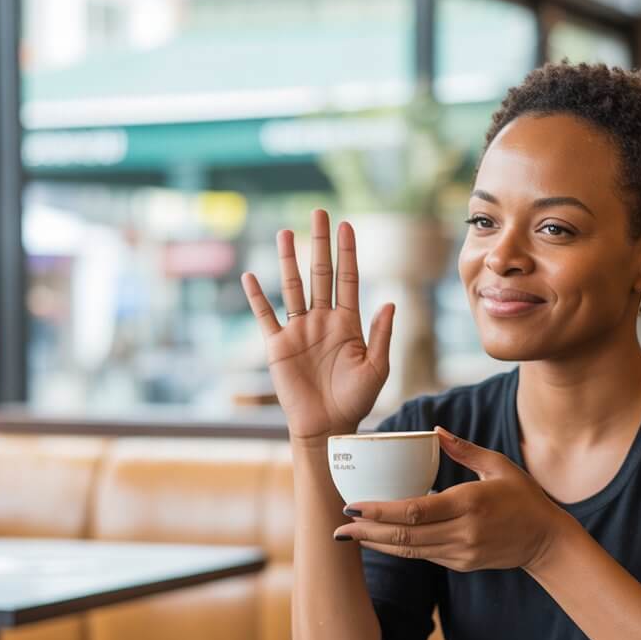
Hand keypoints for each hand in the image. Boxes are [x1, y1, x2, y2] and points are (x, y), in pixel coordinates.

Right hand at [241, 209, 394, 442]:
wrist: (328, 427)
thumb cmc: (356, 401)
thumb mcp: (377, 369)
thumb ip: (381, 335)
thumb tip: (390, 302)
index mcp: (348, 323)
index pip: (348, 279)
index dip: (348, 253)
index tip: (347, 226)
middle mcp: (322, 320)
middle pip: (320, 274)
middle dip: (320, 244)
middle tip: (320, 212)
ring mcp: (299, 331)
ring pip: (292, 287)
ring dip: (289, 260)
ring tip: (286, 233)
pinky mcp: (278, 346)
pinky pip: (265, 317)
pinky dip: (257, 297)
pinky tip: (250, 276)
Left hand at [332, 427, 569, 571]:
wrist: (547, 540)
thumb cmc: (523, 496)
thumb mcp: (498, 465)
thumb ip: (464, 449)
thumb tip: (434, 432)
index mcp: (469, 502)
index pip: (415, 510)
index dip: (380, 510)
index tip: (353, 504)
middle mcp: (463, 531)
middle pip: (405, 536)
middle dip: (368, 531)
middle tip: (339, 526)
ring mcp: (462, 552)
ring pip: (410, 551)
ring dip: (377, 543)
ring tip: (349, 535)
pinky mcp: (461, 563)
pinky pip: (423, 556)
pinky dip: (398, 549)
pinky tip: (378, 540)